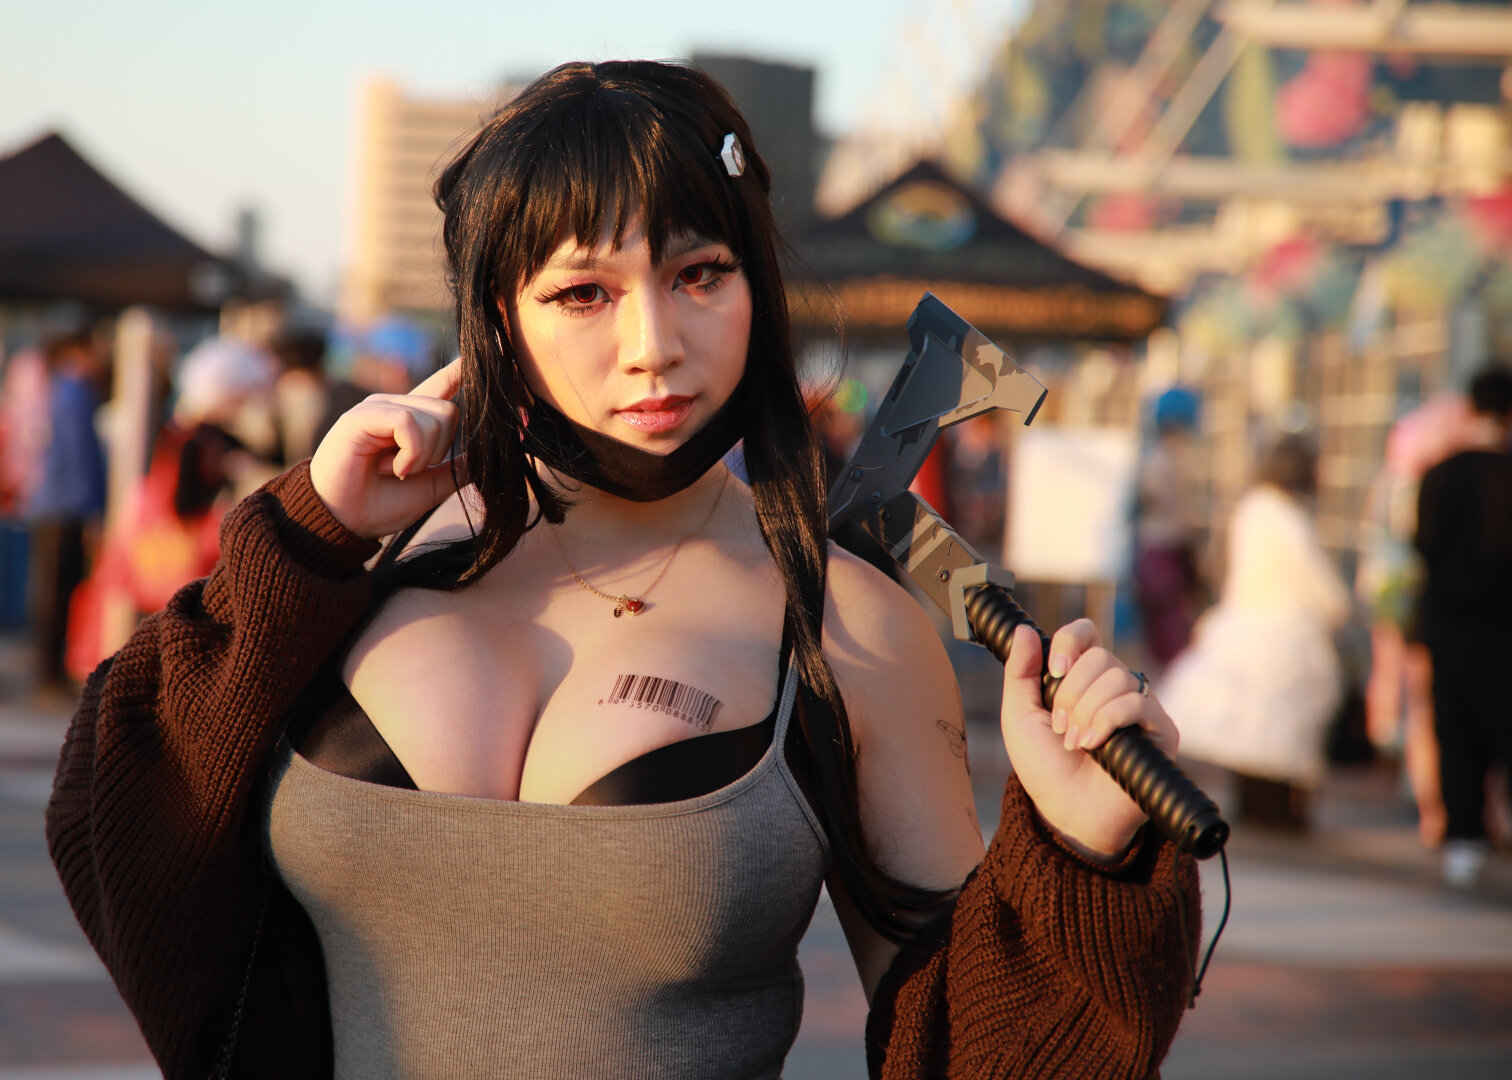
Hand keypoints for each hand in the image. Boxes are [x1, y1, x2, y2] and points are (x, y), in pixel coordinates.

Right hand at [309, 359, 465, 539]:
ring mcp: (378, 408)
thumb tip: (487, 454)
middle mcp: (396, 408)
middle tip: (408, 470)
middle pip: (449, 411)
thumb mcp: (430, 487)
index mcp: (412, 421)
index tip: (473, 358)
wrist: (344, 522)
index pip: (440, 386)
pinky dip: (410, 454)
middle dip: (438, 450)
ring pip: (434, 418)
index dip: (458, 372)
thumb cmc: (379, 504)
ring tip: (394, 470)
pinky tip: (390, 468)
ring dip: (421, 457)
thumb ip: (456, 468)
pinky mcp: (362, 416)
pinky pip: (408, 422)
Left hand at [999, 619, 1178, 860]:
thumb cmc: (1044, 768)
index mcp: (1082, 678)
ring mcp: (1140, 708)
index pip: (1086, 634)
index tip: (1054, 670)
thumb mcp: (1019, 716)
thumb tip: (1024, 630)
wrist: (1066, 812)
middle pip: (1100, 657)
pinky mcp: (1160, 730)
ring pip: (1118, 678)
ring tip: (1075, 742)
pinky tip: (1093, 744)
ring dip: (1086, 711)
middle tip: (1060, 727)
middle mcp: (1114, 688)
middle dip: (1071, 693)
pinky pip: (1137, 703)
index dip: (1071, 642)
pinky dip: (1107, 721)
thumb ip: (1019, 673)